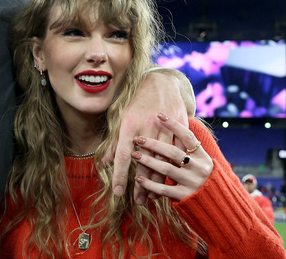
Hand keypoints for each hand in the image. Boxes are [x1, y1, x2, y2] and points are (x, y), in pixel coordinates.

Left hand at [103, 70, 190, 203]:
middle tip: (138, 201)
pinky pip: (178, 152)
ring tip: (152, 196)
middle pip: (144, 161)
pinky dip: (174, 168)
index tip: (118, 192)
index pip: (123, 155)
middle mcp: (147, 127)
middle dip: (141, 184)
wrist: (162, 83)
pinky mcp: (179, 127)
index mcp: (129, 125)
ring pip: (163, 159)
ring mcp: (165, 127)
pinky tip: (170, 181)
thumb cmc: (137, 103)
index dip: (120, 175)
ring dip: (158, 180)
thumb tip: (106, 163)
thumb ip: (115, 142)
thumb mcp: (122, 119)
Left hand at [131, 113, 213, 199]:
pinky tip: (138, 179)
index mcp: (202, 156)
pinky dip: (150, 184)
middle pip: (173, 152)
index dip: (174, 125)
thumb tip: (169, 130)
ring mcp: (193, 182)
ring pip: (167, 169)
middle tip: (138, 139)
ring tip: (134, 155)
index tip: (159, 114)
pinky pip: (164, 189)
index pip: (187, 136)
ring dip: (148, 161)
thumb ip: (186, 149)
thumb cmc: (201, 177)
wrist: (218, 204)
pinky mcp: (185, 196)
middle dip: (153, 144)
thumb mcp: (199, 161)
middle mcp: (199, 168)